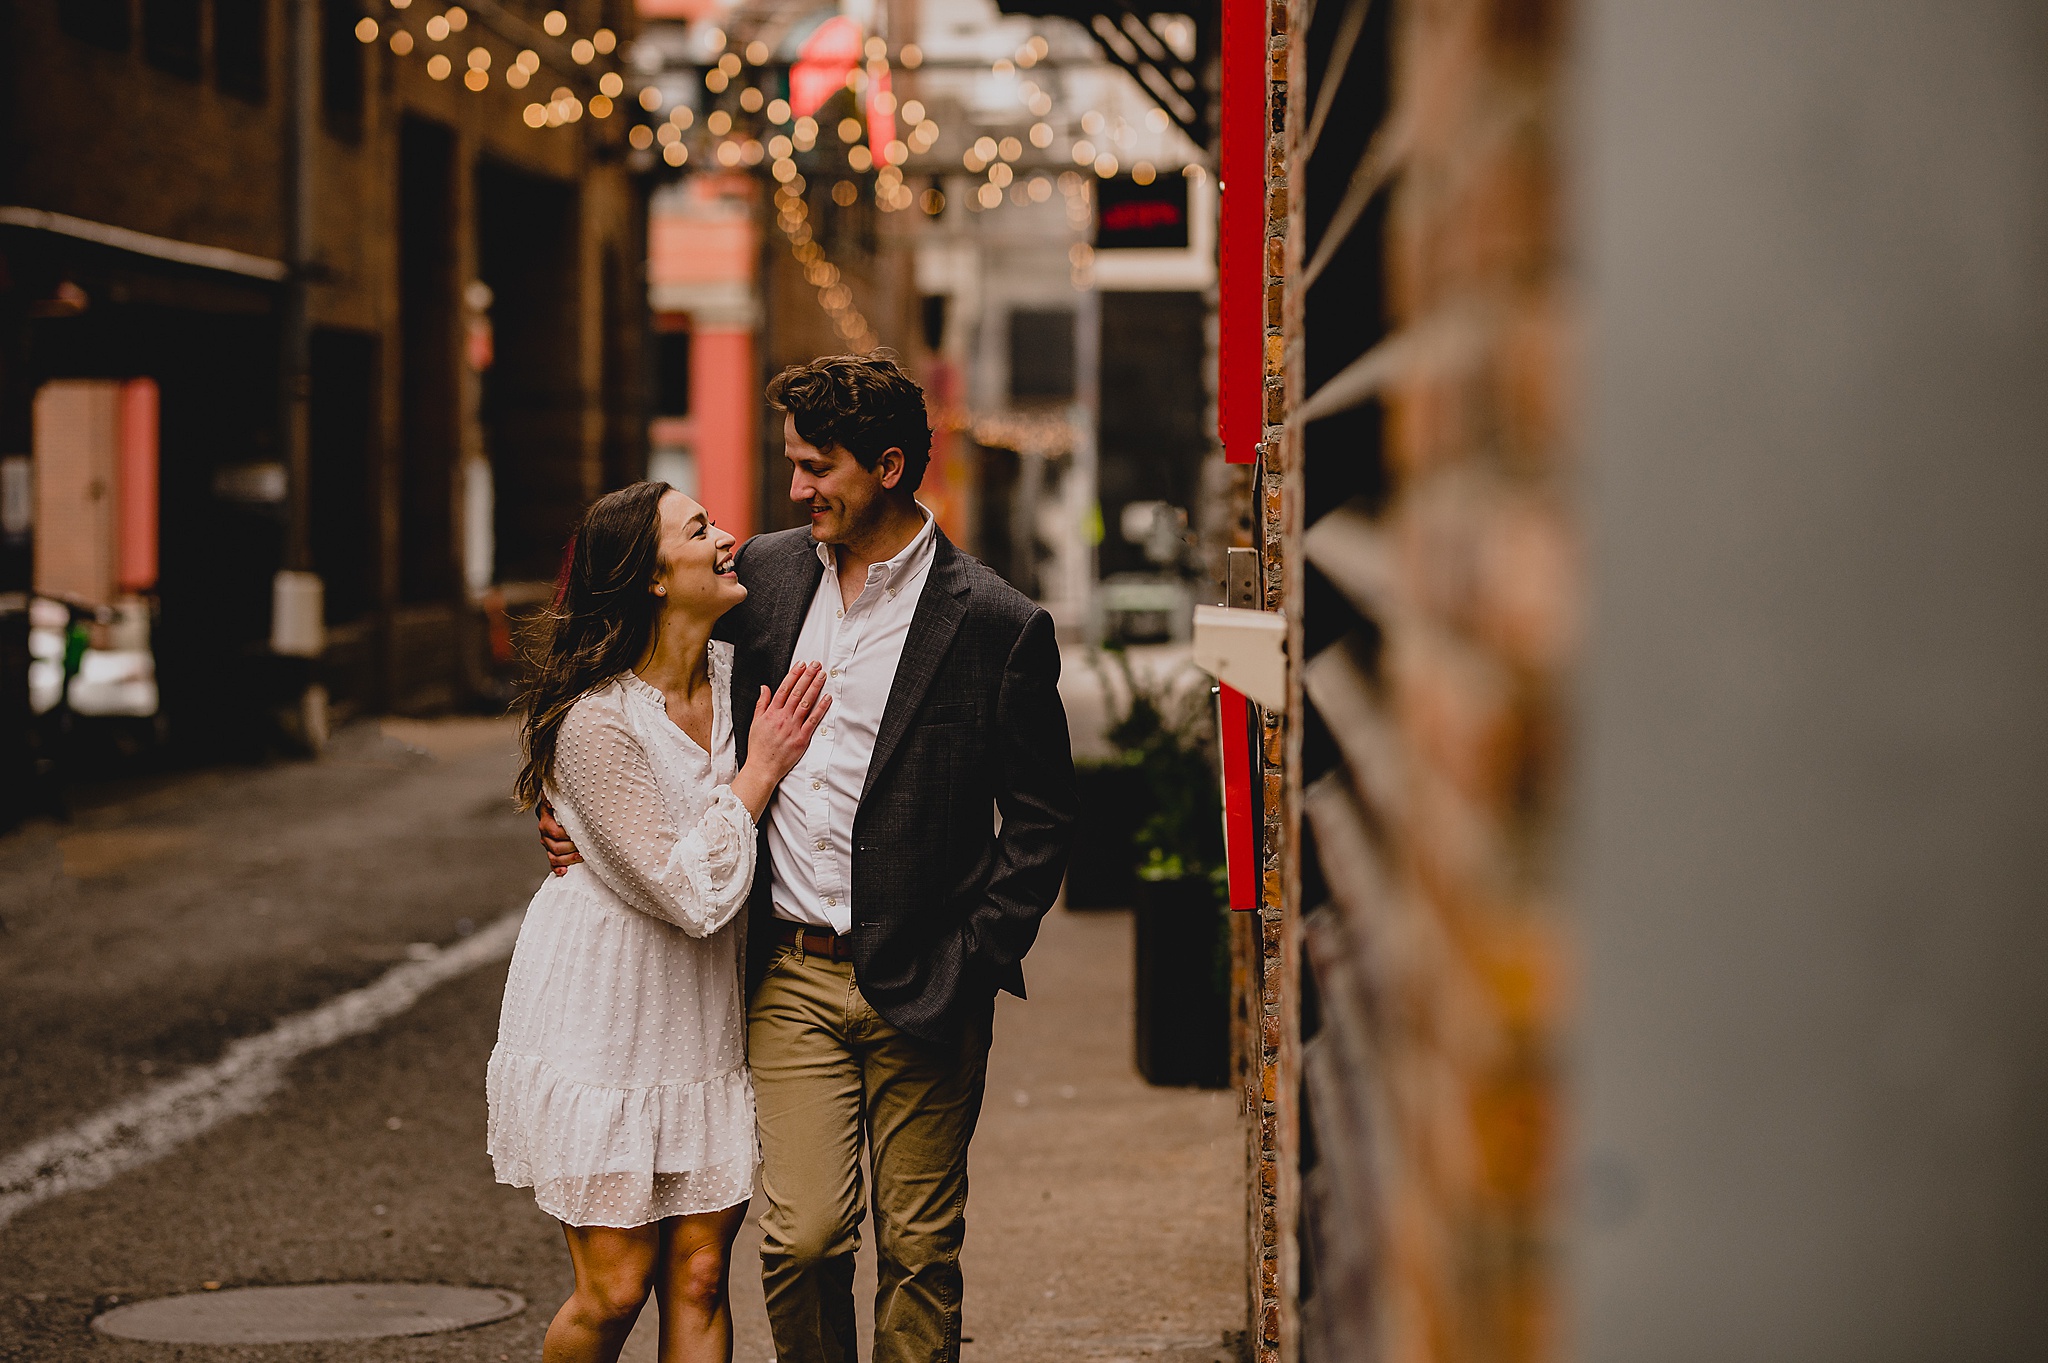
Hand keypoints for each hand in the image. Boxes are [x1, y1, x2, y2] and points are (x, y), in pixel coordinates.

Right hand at [537, 799, 581, 876]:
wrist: (569, 801)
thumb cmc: (571, 796)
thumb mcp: (566, 793)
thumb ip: (565, 793)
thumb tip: (566, 789)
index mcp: (546, 814)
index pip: (554, 831)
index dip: (567, 836)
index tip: (581, 835)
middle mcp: (544, 828)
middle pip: (553, 845)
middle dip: (570, 848)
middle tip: (584, 846)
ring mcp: (547, 840)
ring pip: (552, 855)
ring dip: (567, 859)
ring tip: (581, 856)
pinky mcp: (552, 849)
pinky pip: (551, 862)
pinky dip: (557, 868)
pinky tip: (565, 871)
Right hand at [730, 662, 831, 818]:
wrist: (763, 767)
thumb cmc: (759, 747)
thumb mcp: (755, 722)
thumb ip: (761, 704)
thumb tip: (764, 688)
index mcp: (771, 712)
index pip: (784, 689)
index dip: (794, 675)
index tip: (801, 665)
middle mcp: (782, 717)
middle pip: (797, 692)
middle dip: (807, 676)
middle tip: (816, 665)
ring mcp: (793, 727)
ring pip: (806, 703)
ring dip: (815, 687)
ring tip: (822, 675)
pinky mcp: (802, 738)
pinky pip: (813, 720)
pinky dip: (821, 708)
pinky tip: (827, 698)